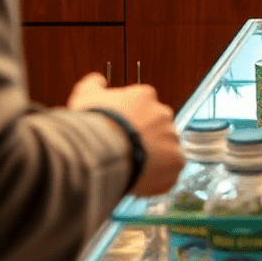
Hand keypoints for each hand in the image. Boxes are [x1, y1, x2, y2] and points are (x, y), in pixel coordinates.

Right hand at [68, 73, 184, 196]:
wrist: (101, 151)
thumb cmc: (93, 124)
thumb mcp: (85, 96)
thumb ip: (93, 84)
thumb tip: (98, 79)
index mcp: (144, 96)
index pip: (142, 107)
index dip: (129, 122)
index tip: (119, 133)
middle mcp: (162, 113)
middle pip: (155, 127)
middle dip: (143, 138)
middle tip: (124, 152)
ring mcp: (171, 137)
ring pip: (164, 148)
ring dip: (152, 157)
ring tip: (130, 168)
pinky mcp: (176, 160)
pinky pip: (170, 170)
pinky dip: (159, 177)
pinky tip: (141, 181)